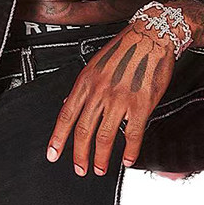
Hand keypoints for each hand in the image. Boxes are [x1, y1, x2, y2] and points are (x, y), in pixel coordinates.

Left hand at [46, 21, 176, 175]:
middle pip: (83, 130)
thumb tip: (68, 103)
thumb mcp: (95, 65)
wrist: (150, 36)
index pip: (66, 115)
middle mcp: (100, 91)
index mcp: (86, 82)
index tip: (53, 154)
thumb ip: (83, 87)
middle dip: (79, 154)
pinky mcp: (141, 104)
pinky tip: (127, 160)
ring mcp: (120, 99)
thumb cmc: (124, 49)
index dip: (58, 138)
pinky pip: (133, 134)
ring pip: (105, 136)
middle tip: (79, 168)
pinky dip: (130, 151)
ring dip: (101, 157)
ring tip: (100, 169)